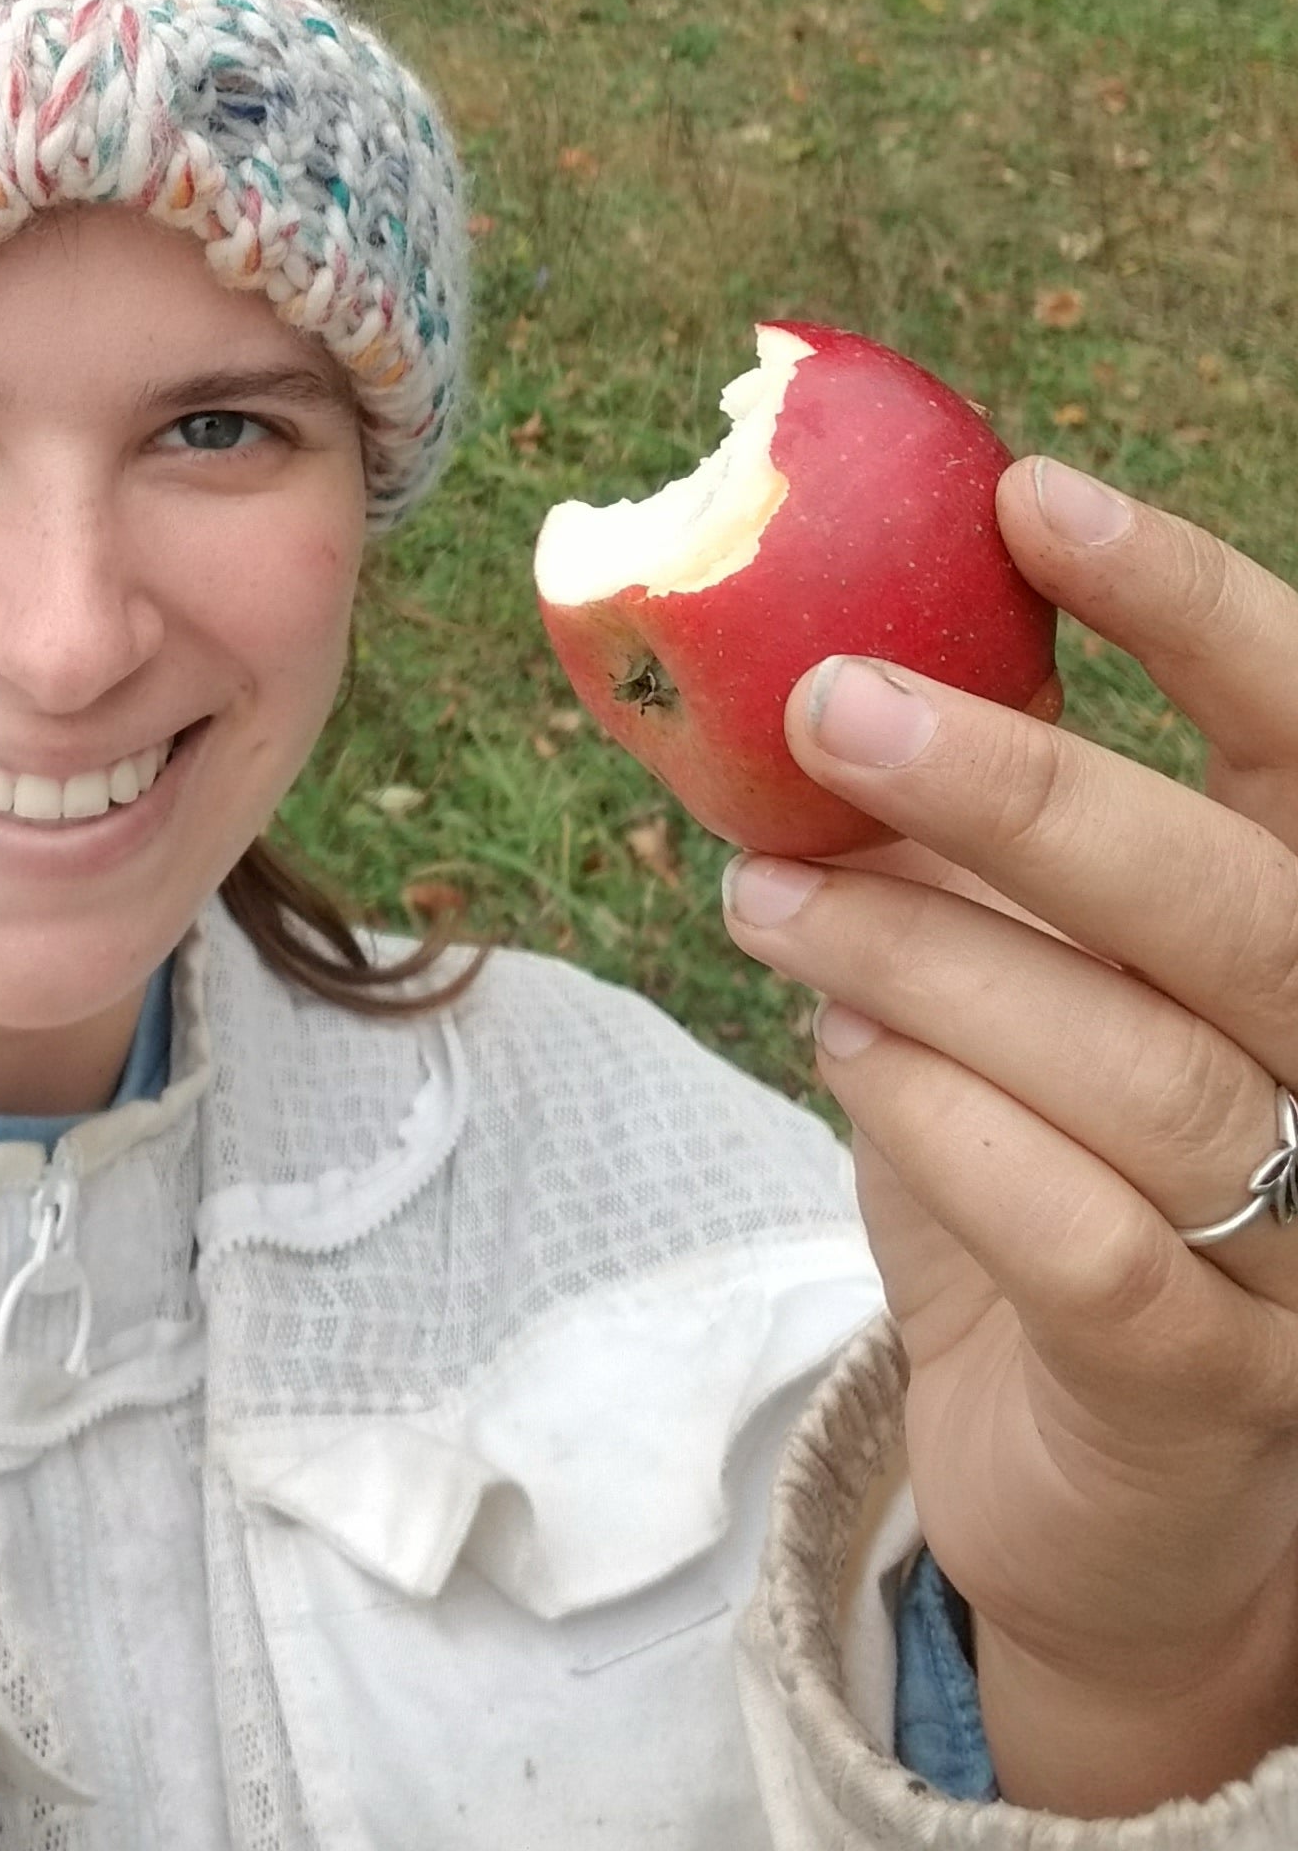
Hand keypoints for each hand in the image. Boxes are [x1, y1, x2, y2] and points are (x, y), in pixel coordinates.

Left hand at [722, 459, 1297, 1816]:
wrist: (1111, 1504)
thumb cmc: (1058, 1182)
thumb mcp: (1020, 979)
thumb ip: (967, 843)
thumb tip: (808, 645)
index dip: (1193, 606)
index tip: (1026, 497)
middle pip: (1236, 905)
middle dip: (1027, 788)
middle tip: (830, 702)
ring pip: (1148, 1073)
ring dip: (930, 957)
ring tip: (764, 895)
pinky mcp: (1211, 1400)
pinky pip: (1095, 1246)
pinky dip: (951, 1132)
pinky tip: (844, 1051)